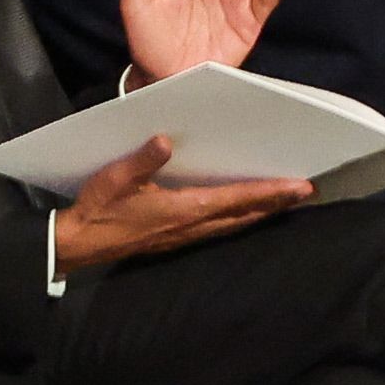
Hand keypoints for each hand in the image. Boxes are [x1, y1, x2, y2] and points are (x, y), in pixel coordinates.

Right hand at [53, 135, 310, 273]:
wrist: (79, 245)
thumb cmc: (99, 208)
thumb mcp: (116, 178)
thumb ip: (142, 159)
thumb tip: (165, 139)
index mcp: (182, 209)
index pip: (235, 200)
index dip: (269, 192)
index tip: (298, 186)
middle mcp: (191, 226)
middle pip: (243, 215)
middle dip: (275, 203)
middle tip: (305, 191)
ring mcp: (184, 236)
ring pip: (233, 225)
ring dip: (260, 212)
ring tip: (283, 201)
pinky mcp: (176, 239)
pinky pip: (219, 229)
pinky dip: (239, 219)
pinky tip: (244, 213)